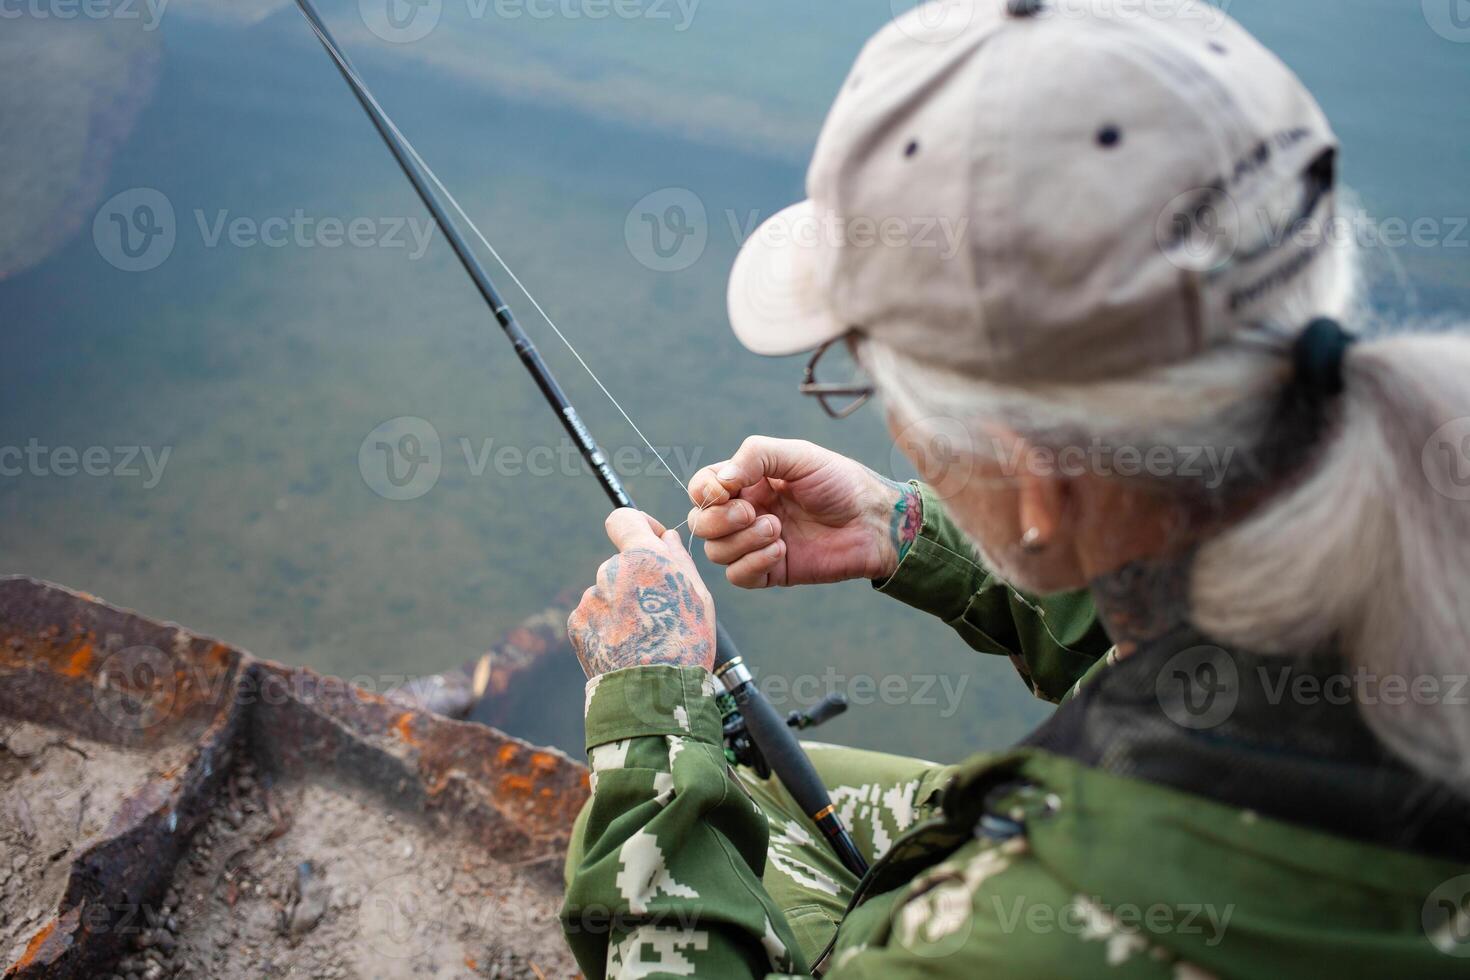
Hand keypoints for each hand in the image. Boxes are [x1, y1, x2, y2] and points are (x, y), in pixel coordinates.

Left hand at [568, 509, 715, 678]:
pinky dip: (607, 628)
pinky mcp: (576, 624)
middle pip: (621, 563)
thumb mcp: (698, 598)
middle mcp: (610, 571)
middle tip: (659, 614)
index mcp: (642, 556)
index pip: (623, 518)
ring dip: (622, 607)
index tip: (652, 543)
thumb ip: (678, 560)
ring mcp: (590, 599)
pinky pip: (594, 617)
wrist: (653, 696)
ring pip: (608, 593)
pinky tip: (625, 648)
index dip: (638, 526)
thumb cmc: (685, 644)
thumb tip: (666, 538)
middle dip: (637, 580)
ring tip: (643, 639)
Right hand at [686, 436, 921, 588]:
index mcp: (748, 482)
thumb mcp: (799, 455)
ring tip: (777, 530)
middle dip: (719, 520)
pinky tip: (781, 550)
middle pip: (702, 523)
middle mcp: (747, 513)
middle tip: (753, 512)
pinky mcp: (770, 572)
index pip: (702, 488)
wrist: (873, 522)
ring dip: (741, 541)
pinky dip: (752, 563)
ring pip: (716, 552)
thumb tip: (719, 481)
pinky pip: (737, 577)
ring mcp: (756, 544)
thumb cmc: (840, 483)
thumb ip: (755, 456)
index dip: (705, 491)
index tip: (727, 490)